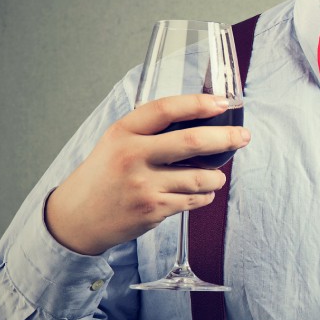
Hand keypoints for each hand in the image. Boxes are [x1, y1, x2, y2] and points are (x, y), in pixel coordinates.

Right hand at [45, 94, 249, 254]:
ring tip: (215, 176)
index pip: (166, 109)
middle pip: (192, 141)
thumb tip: (201, 120)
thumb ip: (150, 131)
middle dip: (226, 137)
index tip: (221, 102)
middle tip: (243, 137)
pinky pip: (193, 199)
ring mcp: (143, 184)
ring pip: (200, 177)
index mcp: (124, 132)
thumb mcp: (117, 142)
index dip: (198, 103)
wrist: (77, 217)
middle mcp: (133, 155)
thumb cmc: (104, 176)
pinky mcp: (153, 209)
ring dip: (216, 177)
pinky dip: (204, 195)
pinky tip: (200, 192)